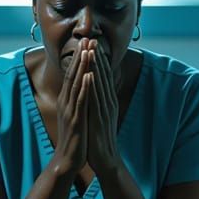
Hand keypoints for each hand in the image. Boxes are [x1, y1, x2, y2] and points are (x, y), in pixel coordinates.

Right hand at [52, 43, 90, 175]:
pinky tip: (89, 76)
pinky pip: (81, 101)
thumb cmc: (74, 138)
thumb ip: (76, 101)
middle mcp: (66, 102)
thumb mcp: (75, 116)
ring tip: (88, 51)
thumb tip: (81, 89)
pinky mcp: (76, 120)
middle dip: (81, 56)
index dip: (79, 58)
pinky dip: (85, 87)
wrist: (68, 160)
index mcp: (67, 101)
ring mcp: (70, 111)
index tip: (86, 43)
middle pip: (73, 75)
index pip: (73, 75)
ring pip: (76, 84)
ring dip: (82, 66)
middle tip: (87, 39)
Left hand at [84, 39, 120, 172]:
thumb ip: (98, 102)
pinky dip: (93, 85)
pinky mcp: (100, 118)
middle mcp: (108, 102)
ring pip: (100, 84)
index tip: (93, 44)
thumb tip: (94, 90)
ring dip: (96, 66)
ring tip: (92, 50)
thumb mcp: (99, 116)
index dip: (98, 59)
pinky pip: (96, 99)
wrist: (106, 159)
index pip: (102, 76)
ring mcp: (105, 110)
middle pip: (102, 75)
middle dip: (97, 57)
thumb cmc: (99, 138)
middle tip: (93, 39)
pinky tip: (90, 74)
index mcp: (107, 101)